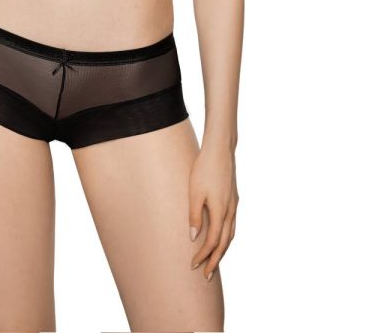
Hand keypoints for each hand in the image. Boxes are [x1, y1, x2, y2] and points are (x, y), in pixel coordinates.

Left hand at [188, 142, 238, 279]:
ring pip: (230, 235)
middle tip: (206, 275)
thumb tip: (194, 238)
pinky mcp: (234, 199)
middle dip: (215, 260)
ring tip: (214, 262)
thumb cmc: (203, 169)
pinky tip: (221, 239)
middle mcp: (230, 211)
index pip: (212, 241)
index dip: (203, 255)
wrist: (220, 150)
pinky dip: (227, 237)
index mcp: (220, 211)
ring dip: (222, 250)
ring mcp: (234, 205)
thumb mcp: (194, 192)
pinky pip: (232, 225)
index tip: (193, 265)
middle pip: (224, 243)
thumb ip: (194, 215)